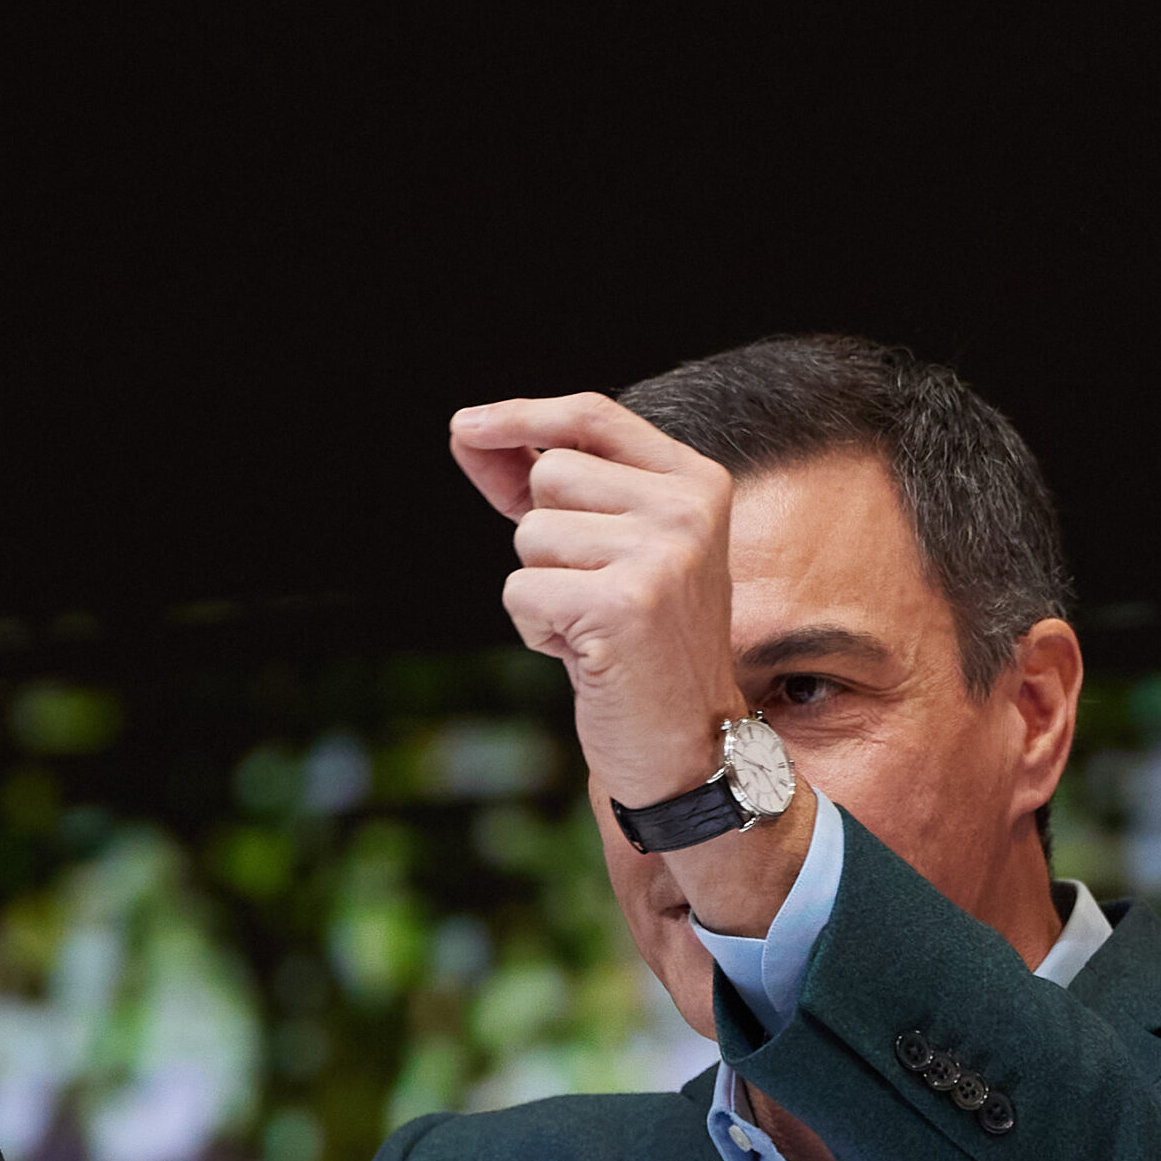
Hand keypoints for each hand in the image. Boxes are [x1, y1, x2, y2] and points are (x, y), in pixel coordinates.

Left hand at [450, 393, 806, 934]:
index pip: (592, 415)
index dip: (521, 416)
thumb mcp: (604, 549)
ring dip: (540, 588)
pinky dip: (535, 628)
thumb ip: (547, 487)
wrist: (688, 744)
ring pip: (529, 536)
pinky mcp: (624, 603)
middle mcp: (689, 508)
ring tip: (593, 626)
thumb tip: (467, 431)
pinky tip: (585, 653)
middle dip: (542, 538)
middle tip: (591, 592)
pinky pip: (521, 589)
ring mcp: (662, 553)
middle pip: (549, 475)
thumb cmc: (636, 644)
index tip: (463, 427)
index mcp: (697, 482)